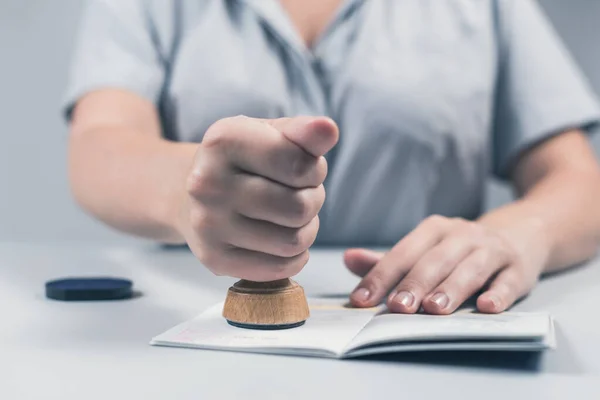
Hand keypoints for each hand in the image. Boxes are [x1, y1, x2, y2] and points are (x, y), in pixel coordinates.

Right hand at [179, 115, 338, 281]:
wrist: (189, 194)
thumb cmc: (243, 160)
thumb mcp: (270, 134)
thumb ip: (303, 132)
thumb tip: (328, 129)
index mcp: (223, 141)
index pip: (299, 164)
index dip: (315, 169)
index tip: (303, 167)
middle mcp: (208, 183)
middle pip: (299, 207)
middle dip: (313, 200)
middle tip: (300, 193)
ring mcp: (208, 224)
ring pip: (293, 241)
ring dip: (307, 229)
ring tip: (292, 215)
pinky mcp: (214, 258)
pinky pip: (279, 267)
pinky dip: (295, 256)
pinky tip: (283, 238)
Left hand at [345, 215, 544, 313]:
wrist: (520, 235)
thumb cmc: (460, 250)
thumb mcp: (426, 249)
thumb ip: (389, 260)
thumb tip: (347, 259)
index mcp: (434, 230)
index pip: (403, 253)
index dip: (381, 276)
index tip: (361, 300)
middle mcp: (462, 234)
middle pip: (435, 260)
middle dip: (415, 284)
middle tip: (397, 308)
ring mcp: (492, 249)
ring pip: (471, 268)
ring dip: (452, 288)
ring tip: (434, 309)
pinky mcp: (518, 268)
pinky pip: (509, 280)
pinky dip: (498, 293)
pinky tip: (486, 307)